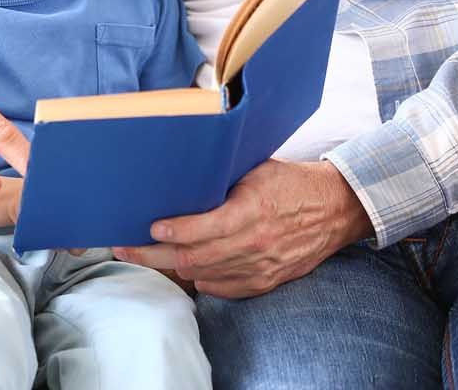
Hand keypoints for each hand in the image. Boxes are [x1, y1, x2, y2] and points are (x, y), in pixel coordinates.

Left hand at [113, 159, 372, 298]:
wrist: (334, 210)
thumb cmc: (290, 183)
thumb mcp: (255, 170)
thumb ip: (221, 179)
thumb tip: (179, 176)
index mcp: (251, 211)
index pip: (202, 229)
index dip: (171, 231)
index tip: (148, 228)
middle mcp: (254, 244)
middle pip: (192, 258)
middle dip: (152, 255)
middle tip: (123, 248)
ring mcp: (260, 267)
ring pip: (202, 275)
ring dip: (171, 267)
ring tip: (146, 255)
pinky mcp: (265, 282)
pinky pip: (221, 288)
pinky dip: (199, 278)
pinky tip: (184, 266)